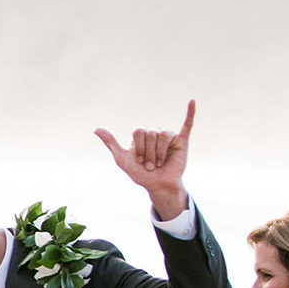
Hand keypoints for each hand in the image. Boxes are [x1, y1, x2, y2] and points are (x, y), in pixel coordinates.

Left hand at [94, 100, 194, 216]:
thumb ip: (111, 143)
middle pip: (150, 133)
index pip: (138, 131)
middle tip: (151, 165)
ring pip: (163, 134)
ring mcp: (168, 136)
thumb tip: (96, 129)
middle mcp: (154, 133)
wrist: (158, 185)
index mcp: (141, 136)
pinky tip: (192, 101)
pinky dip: (190, 112)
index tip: (139, 161)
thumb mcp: (122, 159)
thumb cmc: (141, 174)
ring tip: (160, 163)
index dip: (138, 148)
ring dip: (159, 153)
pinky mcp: (182, 140)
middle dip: (149, 153)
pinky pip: (187, 124)